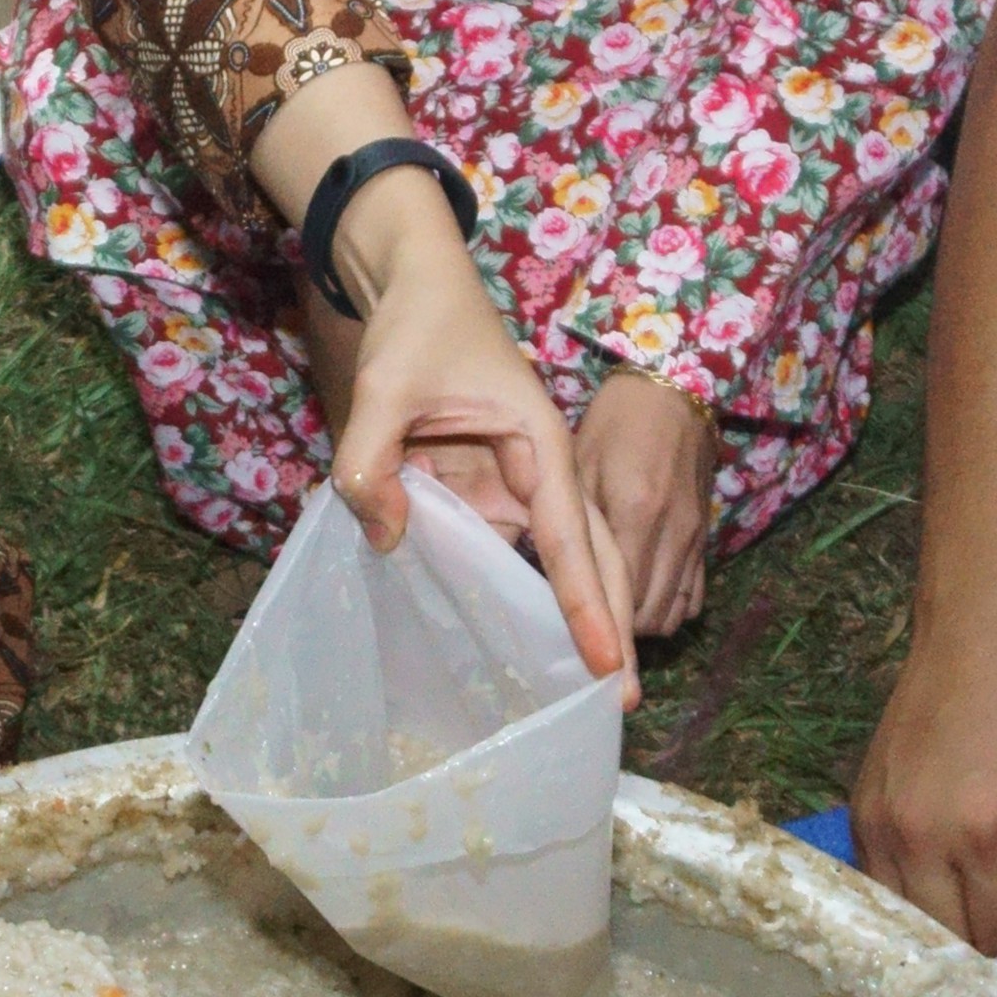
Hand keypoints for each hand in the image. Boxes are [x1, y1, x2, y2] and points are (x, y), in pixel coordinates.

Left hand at [328, 208, 632, 694]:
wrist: (418, 292)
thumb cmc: (417, 329)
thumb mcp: (384, 385)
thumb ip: (371, 459)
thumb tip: (387, 536)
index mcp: (539, 445)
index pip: (569, 535)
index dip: (587, 601)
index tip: (611, 662)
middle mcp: (540, 475)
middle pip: (589, 557)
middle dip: (608, 627)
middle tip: (624, 704)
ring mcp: (516, 490)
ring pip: (553, 565)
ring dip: (568, 624)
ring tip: (581, 700)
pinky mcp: (487, 497)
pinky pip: (504, 556)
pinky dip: (517, 602)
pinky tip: (518, 657)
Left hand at [572, 370, 716, 642]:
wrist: (671, 396)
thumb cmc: (613, 426)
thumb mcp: (578, 465)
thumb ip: (565, 520)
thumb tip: (539, 573)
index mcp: (635, 511)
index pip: (621, 595)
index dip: (598, 622)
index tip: (574, 632)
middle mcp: (671, 532)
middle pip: (649, 615)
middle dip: (618, 630)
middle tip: (585, 623)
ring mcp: (694, 538)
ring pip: (673, 614)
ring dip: (641, 623)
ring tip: (610, 615)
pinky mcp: (705, 539)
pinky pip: (694, 599)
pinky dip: (668, 610)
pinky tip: (641, 600)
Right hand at [854, 627, 996, 996]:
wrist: (981, 640)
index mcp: (988, 841)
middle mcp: (922, 842)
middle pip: (942, 945)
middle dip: (977, 981)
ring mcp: (880, 827)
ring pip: (897, 924)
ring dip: (933, 953)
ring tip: (963, 972)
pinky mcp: (858, 810)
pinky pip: (874, 886)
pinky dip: (902, 912)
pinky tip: (928, 921)